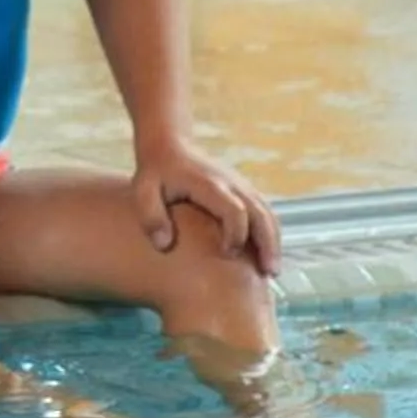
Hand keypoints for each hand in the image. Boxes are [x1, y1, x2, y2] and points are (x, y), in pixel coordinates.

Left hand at [131, 137, 281, 276]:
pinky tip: (265, 255)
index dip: (235, 233)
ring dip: (273, 241)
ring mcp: (241, 185)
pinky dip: (270, 233)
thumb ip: (151, 217)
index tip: (228, 255)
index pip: (234, 210)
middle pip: (260, 214)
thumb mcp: (143, 191)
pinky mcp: (243, 190)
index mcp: (209, 185)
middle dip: (267, 244)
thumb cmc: (155, 171)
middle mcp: (232, 184)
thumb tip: (163, 245)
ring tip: (271, 271)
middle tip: (269, 273)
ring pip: (268, 214)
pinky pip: (264, 212)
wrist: (169, 144)